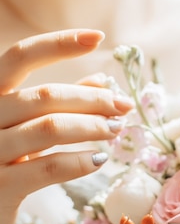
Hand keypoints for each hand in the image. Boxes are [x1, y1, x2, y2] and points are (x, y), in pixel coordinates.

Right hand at [0, 29, 132, 223]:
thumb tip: (103, 81)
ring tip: (117, 129)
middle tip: (123, 106)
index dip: (59, 43)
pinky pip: (47, 167)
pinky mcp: (0, 186)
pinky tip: (101, 159)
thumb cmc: (1, 162)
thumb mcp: (23, 127)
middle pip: (44, 95)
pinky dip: (79, 161)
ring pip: (49, 128)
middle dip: (92, 99)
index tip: (98, 37)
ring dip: (91, 127)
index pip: (20, 57)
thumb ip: (57, 103)